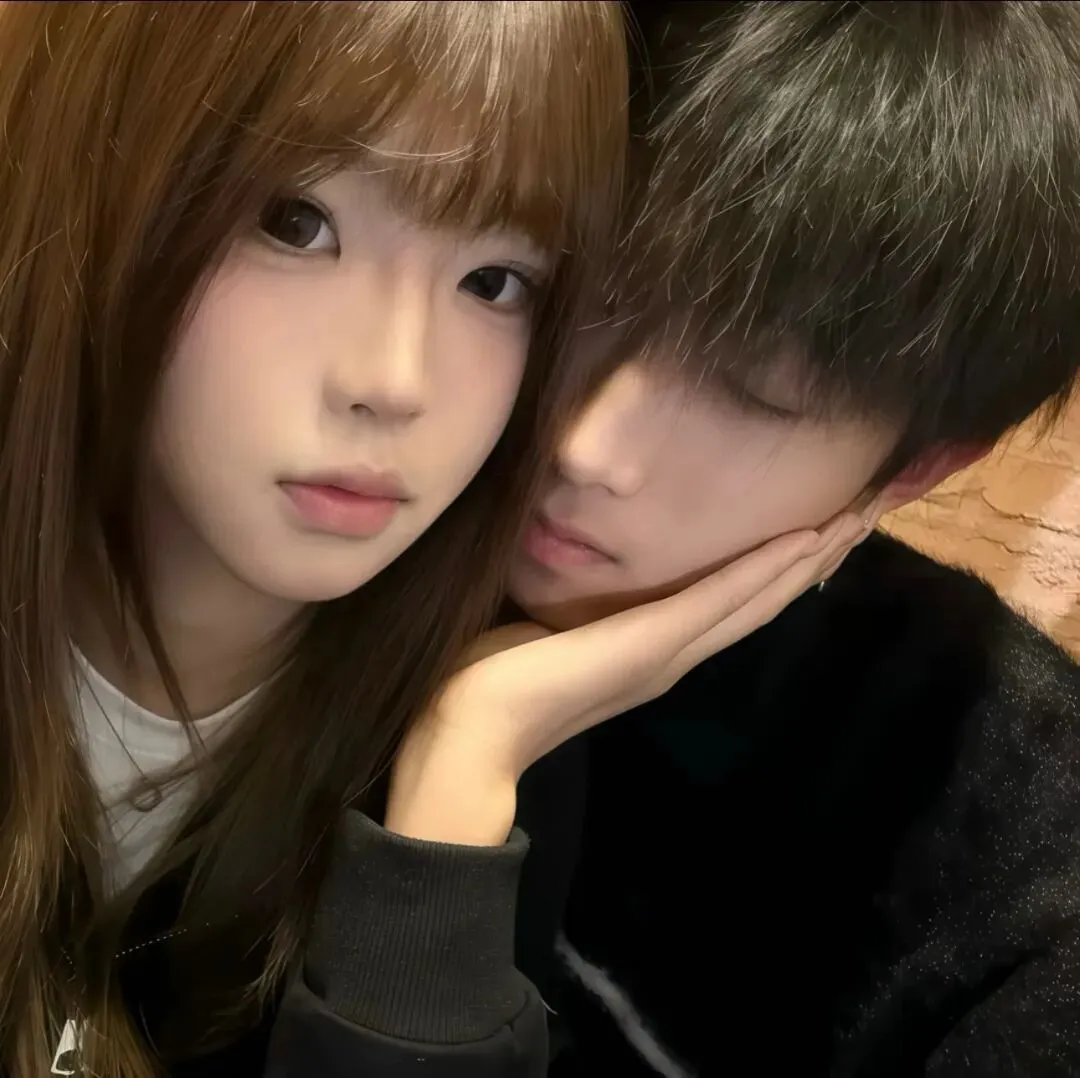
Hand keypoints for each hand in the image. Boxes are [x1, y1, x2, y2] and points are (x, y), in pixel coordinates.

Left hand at [387, 506, 877, 843]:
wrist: (467, 731)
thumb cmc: (493, 676)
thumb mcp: (551, 621)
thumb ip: (585, 600)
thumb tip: (583, 561)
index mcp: (655, 646)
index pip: (735, 598)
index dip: (783, 564)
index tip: (824, 524)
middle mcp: (677, 651)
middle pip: (765, 597)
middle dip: (817, 553)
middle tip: (871, 510)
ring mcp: (669, 650)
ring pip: (758, 596)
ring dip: (810, 556)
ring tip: (860, 516)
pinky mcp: (651, 643)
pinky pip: (720, 598)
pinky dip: (765, 571)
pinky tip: (805, 541)